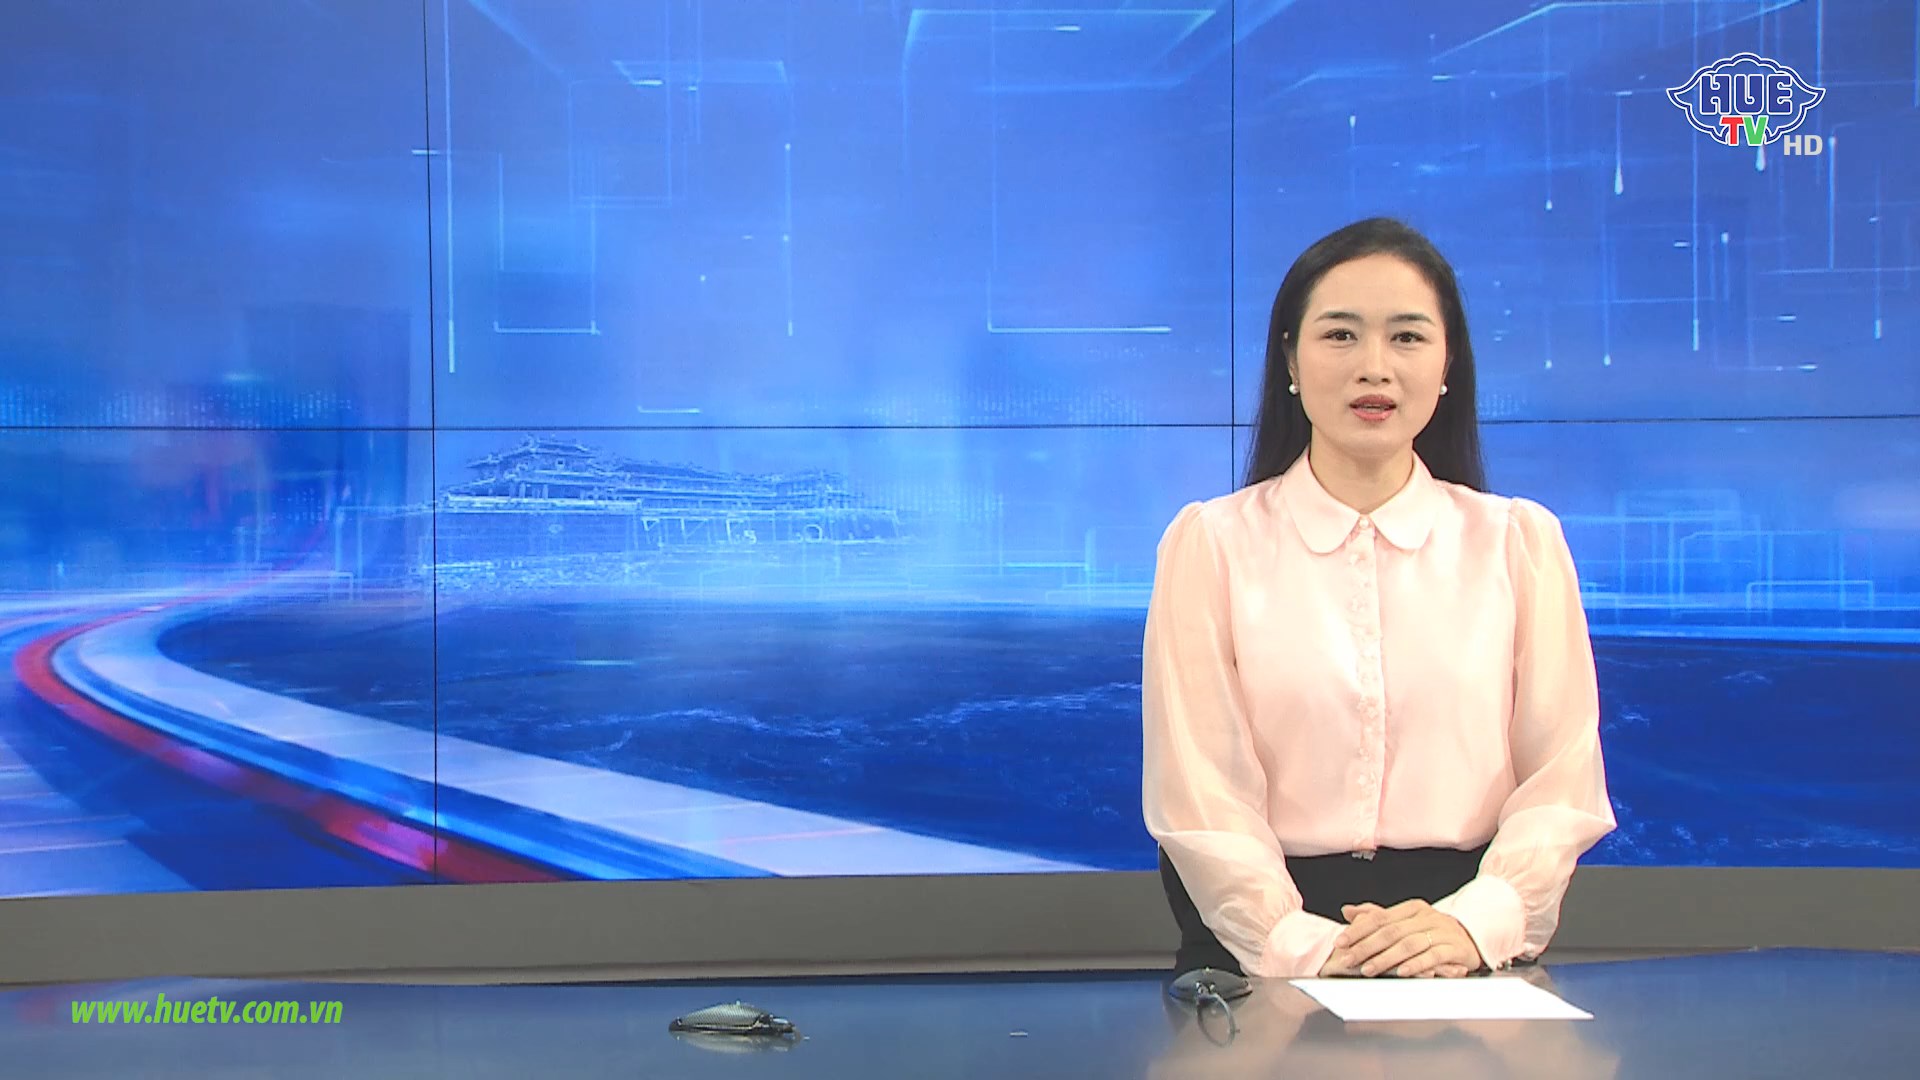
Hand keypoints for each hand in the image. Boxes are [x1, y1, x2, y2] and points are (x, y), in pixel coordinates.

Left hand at [1328, 900, 1483, 977]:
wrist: (1473, 938)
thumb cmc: (1435, 931)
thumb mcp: (1406, 921)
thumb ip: (1377, 917)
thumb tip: (1347, 911)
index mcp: (1411, 909)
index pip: (1380, 918)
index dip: (1358, 930)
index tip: (1340, 942)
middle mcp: (1426, 917)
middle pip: (1391, 932)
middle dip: (1366, 947)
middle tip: (1348, 959)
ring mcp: (1442, 932)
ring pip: (1409, 944)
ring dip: (1386, 958)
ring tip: (1368, 969)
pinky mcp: (1456, 949)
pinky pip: (1434, 956)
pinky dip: (1417, 964)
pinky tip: (1402, 972)